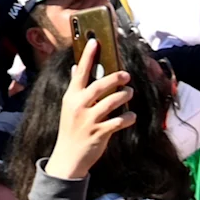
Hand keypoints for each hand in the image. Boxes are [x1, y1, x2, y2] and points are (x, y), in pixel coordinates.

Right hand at [45, 45, 137, 181]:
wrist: (68, 158)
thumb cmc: (70, 129)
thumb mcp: (68, 107)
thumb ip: (74, 87)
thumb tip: (75, 68)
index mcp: (71, 96)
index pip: (80, 72)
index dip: (87, 56)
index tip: (95, 41)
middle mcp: (79, 106)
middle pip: (99, 86)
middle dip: (115, 78)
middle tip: (126, 75)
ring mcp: (88, 120)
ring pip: (111, 102)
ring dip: (123, 96)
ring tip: (129, 93)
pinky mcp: (99, 133)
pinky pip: (117, 122)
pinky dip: (127, 118)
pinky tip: (131, 116)